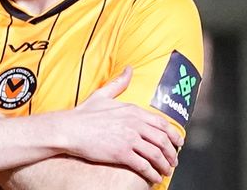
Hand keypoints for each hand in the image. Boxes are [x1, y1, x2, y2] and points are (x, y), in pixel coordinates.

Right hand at [56, 67, 183, 184]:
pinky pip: (144, 165)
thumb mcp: (103, 94)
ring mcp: (129, 139)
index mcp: (133, 110)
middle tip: (173, 161)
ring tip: (165, 171)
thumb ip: (119, 83)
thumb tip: (129, 69)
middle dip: (172, 153)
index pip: (162, 123)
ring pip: (156, 154)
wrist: (69, 129)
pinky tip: (153, 178)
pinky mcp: (121, 153)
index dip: (173, 135)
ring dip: (165, 165)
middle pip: (163, 140)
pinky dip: (152, 173)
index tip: (178, 143)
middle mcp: (134, 124)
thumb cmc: (84, 114)